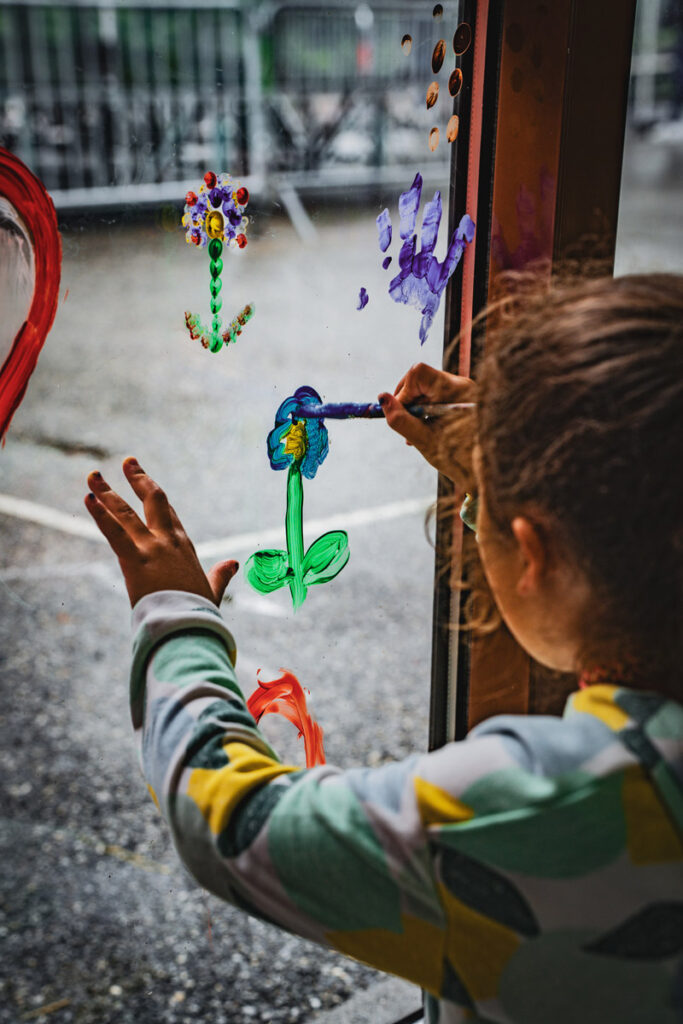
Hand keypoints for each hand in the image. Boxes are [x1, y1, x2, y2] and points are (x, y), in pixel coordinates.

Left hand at [84, 458, 237, 607]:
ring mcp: (152, 548)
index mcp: (185, 548)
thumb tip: (233, 563)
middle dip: (138, 479)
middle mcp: (169, 541)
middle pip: (153, 501)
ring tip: (93, 476)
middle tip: (126, 462)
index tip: (146, 482)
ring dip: (108, 492)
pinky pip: (114, 532)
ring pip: (127, 512)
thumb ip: (220, 575)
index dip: (157, 496)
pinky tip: (88, 499)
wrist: (190, 628)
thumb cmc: (199, 614)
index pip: (169, 514)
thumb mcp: (211, 591)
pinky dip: (100, 515)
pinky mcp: (136, 560)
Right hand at [379, 363, 474, 481]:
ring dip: (414, 407)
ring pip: (424, 387)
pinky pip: (433, 394)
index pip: (418, 373)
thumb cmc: (457, 458)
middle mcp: (461, 384)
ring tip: (418, 432)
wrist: (484, 469)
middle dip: (407, 400)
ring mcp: (462, 389)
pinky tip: (426, 428)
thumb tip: (382, 397)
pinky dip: (424, 409)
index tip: (403, 413)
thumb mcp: (424, 440)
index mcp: (456, 391)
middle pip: (419, 378)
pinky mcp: (460, 397)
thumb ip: (400, 419)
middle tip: (408, 425)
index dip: (404, 391)